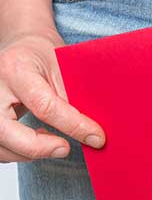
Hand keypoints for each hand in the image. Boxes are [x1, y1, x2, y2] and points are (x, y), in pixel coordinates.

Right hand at [0, 30, 105, 161]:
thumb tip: (91, 128)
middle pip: (6, 131)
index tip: (95, 138)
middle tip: (66, 148)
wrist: (19, 46)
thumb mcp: (61, 65)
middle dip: (39, 148)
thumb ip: (71, 94)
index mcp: (16, 70)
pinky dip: (18, 151)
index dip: (72, 126)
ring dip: (29, 153)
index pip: (44, 106)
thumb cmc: (40, 53)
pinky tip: (38, 141)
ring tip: (55, 143)